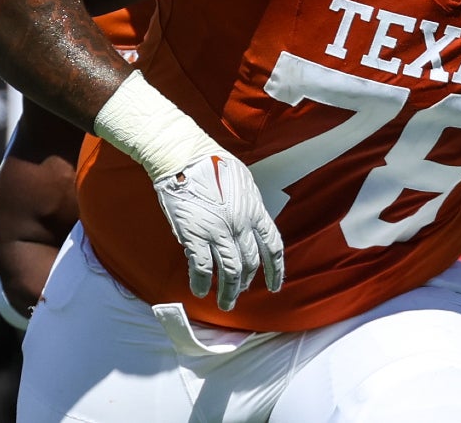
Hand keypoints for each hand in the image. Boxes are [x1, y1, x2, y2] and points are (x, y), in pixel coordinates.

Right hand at [153, 153, 283, 310]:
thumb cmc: (213, 165)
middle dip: (246, 283)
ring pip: (230, 271)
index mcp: (255, 211)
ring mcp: (218, 231)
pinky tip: (199, 290)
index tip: (275, 286)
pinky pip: (202, 267)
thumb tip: (251, 228)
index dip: (276, 270)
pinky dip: (202, 283)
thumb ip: (250, 209)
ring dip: (228, 291)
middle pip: (250, 263)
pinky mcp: (195, 235)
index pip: (272, 247)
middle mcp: (240, 224)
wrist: (184, 157)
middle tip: (239, 295)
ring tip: (225, 304)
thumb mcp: (243, 185)